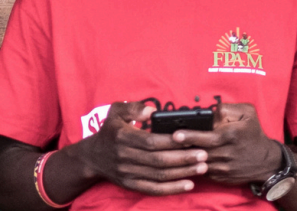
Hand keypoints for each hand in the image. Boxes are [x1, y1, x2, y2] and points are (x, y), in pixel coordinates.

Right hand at [79, 101, 207, 194]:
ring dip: (183, 173)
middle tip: (203, 155)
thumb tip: (150, 111)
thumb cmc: (110, 131)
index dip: (171, 141)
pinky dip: (172, 189)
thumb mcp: (115, 112)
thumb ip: (133, 108)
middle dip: (183, 158)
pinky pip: (154, 189)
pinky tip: (188, 184)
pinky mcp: (131, 184)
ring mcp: (127, 173)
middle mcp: (124, 156)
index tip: (191, 138)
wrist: (93, 157)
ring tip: (202, 168)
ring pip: (159, 175)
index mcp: (122, 137)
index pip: (151, 141)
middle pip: (158, 160)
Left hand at [171, 103, 280, 185]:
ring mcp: (224, 167)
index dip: (190, 136)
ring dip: (185, 158)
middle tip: (167, 142)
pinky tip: (183, 161)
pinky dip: (193, 167)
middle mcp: (227, 153)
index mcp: (231, 135)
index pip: (207, 137)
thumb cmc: (253, 133)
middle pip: (199, 151)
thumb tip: (210, 111)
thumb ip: (228, 108)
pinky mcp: (222, 178)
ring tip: (170, 151)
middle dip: (183, 147)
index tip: (176, 134)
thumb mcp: (247, 113)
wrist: (267, 161)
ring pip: (199, 163)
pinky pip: (204, 172)